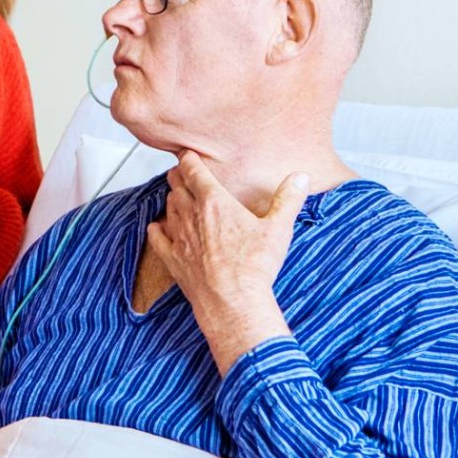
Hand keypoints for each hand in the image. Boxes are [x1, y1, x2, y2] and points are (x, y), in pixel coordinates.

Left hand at [147, 152, 308, 368]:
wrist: (233, 302)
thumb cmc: (255, 265)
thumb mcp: (279, 228)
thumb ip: (288, 199)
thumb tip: (302, 177)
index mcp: (214, 202)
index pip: (194, 172)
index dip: (188, 160)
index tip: (186, 154)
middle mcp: (192, 216)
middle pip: (177, 187)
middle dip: (178, 177)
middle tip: (180, 172)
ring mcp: (180, 238)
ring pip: (168, 209)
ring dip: (171, 200)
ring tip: (175, 196)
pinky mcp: (173, 260)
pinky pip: (158, 238)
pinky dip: (156, 229)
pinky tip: (157, 227)